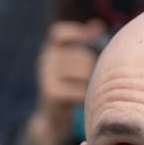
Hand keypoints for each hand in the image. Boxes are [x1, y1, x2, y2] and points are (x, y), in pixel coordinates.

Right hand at [25, 20, 105, 144]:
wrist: (53, 119)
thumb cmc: (70, 87)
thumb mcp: (75, 64)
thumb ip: (85, 43)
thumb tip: (98, 25)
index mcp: (50, 50)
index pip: (59, 33)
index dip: (76, 33)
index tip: (92, 39)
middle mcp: (45, 60)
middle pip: (80, 55)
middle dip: (93, 67)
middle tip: (95, 78)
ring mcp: (46, 76)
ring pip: (82, 71)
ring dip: (91, 81)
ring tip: (90, 89)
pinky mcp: (51, 93)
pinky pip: (79, 89)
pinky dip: (86, 94)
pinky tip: (85, 98)